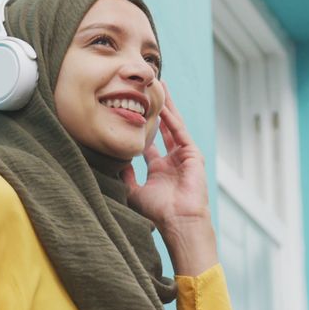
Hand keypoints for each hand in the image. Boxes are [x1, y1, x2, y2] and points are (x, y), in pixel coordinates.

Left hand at [121, 81, 209, 233]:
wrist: (179, 221)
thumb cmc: (159, 211)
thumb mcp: (135, 192)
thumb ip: (126, 178)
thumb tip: (115, 164)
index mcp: (160, 169)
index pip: (151, 144)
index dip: (144, 129)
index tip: (134, 115)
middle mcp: (173, 160)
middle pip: (165, 129)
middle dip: (158, 110)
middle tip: (151, 91)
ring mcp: (184, 156)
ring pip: (174, 126)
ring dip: (167, 107)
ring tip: (160, 88)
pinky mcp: (193, 155)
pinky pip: (180, 133)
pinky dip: (172, 120)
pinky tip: (163, 108)